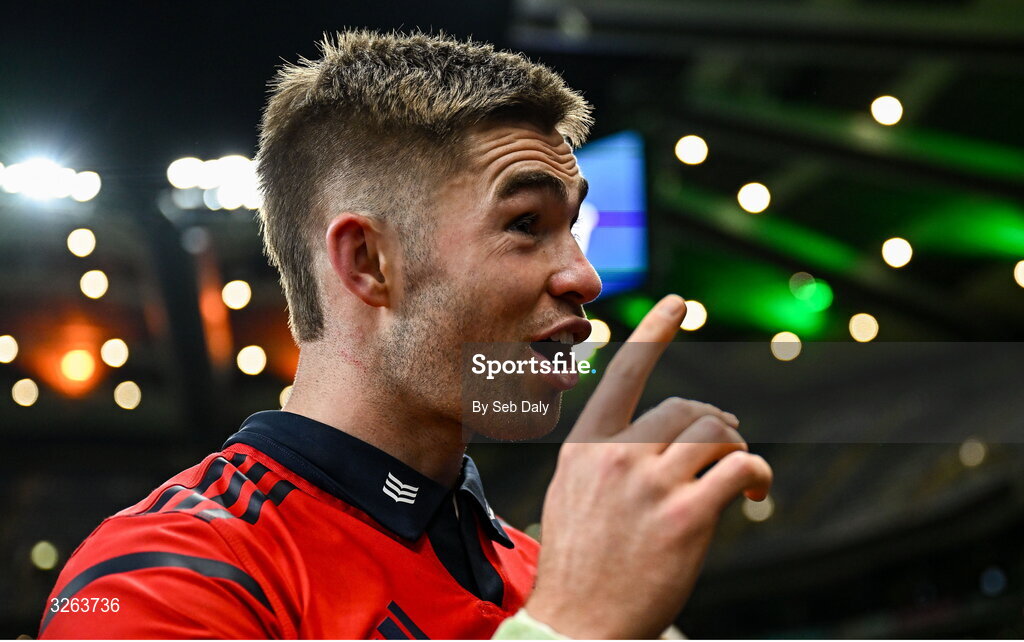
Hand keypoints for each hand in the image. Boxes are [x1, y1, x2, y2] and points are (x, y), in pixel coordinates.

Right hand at [525, 295, 772, 638]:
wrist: (576, 624)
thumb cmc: (578, 564)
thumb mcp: (573, 494)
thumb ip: (608, 458)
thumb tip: (661, 438)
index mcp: (586, 446)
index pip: (623, 374)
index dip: (654, 333)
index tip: (680, 303)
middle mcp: (617, 456)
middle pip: (686, 407)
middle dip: (716, 423)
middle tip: (732, 442)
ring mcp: (651, 484)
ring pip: (717, 433)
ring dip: (737, 449)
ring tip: (746, 476)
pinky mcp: (686, 516)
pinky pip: (740, 469)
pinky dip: (758, 475)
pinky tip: (757, 493)